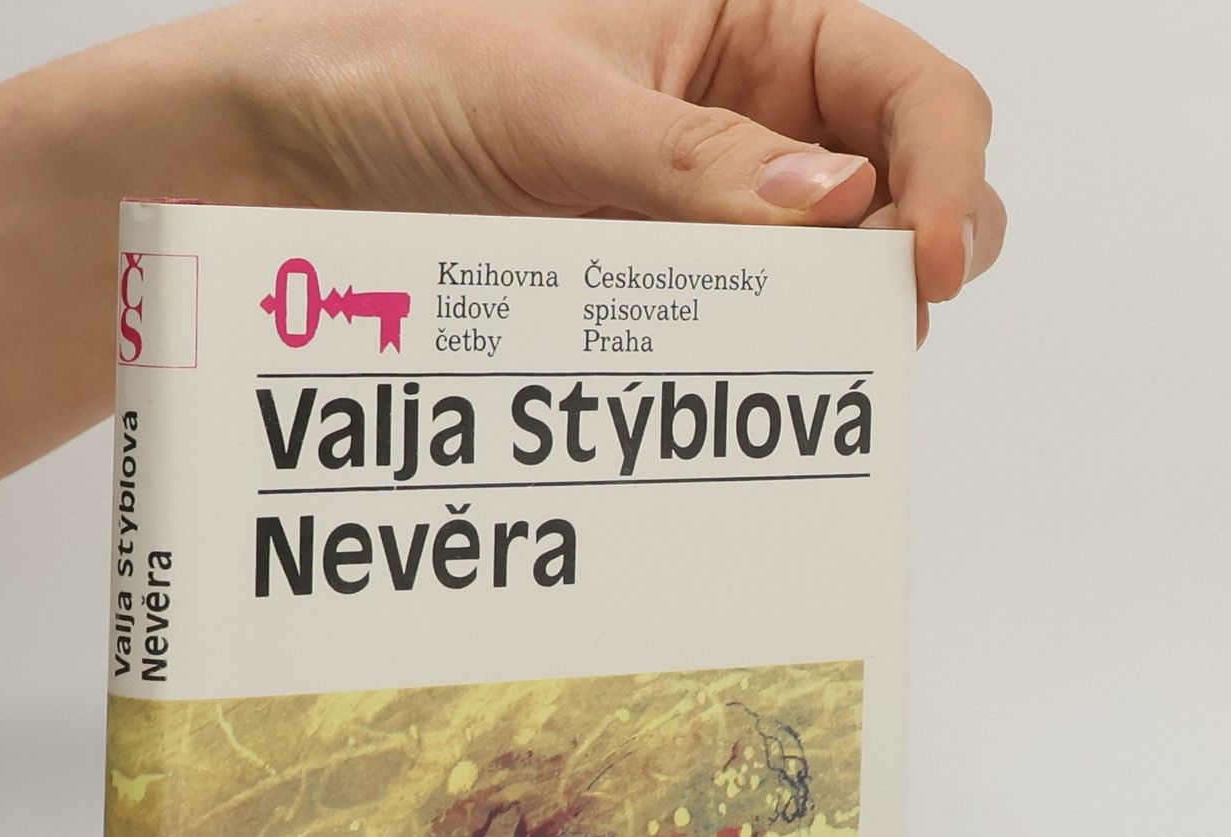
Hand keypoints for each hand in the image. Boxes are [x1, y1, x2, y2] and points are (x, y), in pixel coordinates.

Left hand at [107, 0, 1002, 340]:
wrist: (284, 159)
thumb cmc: (405, 70)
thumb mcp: (559, 105)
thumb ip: (695, 164)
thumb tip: (835, 212)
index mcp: (749, 22)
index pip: (904, 88)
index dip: (946, 168)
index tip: (931, 263)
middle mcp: (743, 118)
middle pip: (894, 190)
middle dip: (907, 259)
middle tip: (873, 339)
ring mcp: (700, 215)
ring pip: (820, 279)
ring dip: (830, 329)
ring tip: (805, 379)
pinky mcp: (645, 294)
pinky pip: (729, 337)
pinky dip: (749, 373)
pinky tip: (740, 403)